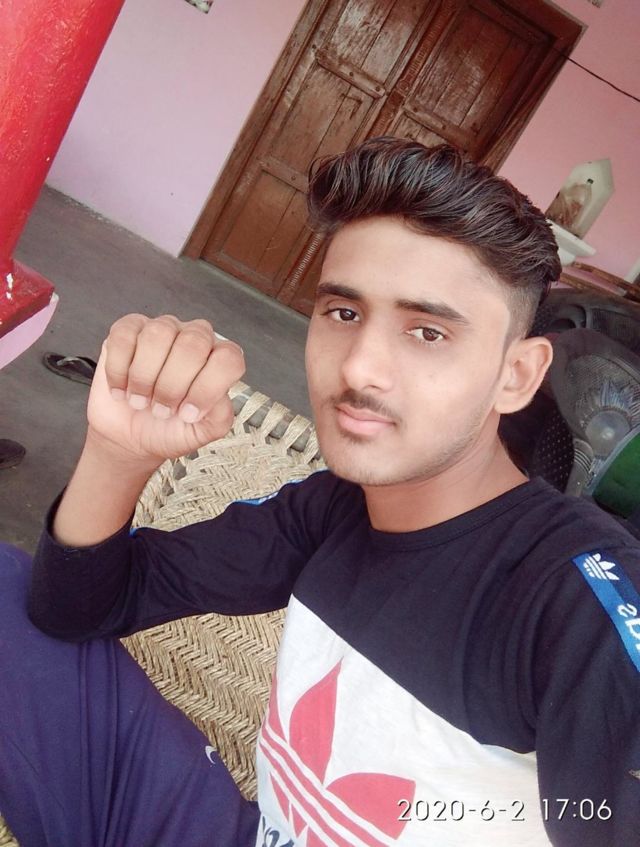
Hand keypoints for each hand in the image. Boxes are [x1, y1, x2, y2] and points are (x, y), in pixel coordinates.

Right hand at [87, 314, 244, 462]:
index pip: (228, 359)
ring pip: (158, 334)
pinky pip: (124, 337)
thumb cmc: (170, 428)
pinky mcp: (128, 331)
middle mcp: (196, 338)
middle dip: (172, 385)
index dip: (207, 388)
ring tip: (140, 400)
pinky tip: (121, 389)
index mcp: (220, 360)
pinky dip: (118, 370)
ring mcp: (163, 330)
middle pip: (193, 343)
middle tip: (162, 410)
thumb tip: (217, 396)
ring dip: (144, 377)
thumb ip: (220, 415)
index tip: (189, 414)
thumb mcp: (203, 431)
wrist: (129, 437)